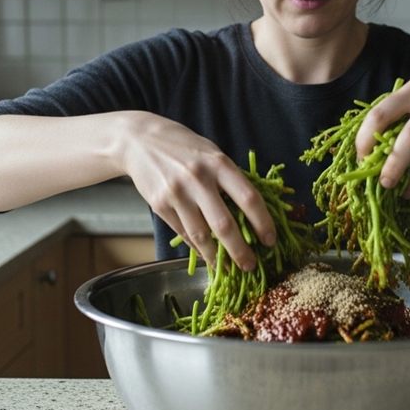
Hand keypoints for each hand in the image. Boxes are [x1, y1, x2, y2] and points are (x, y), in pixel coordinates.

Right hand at [120, 112, 274, 269]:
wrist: (139, 141)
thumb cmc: (184, 147)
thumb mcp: (212, 153)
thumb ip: (230, 178)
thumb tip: (254, 211)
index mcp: (219, 163)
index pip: (249, 198)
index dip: (263, 223)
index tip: (270, 240)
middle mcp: (198, 179)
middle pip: (225, 224)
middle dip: (241, 250)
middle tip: (251, 265)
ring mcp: (177, 193)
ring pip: (201, 235)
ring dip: (217, 257)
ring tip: (228, 268)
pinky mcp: (159, 205)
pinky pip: (183, 233)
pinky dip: (197, 247)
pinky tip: (206, 254)